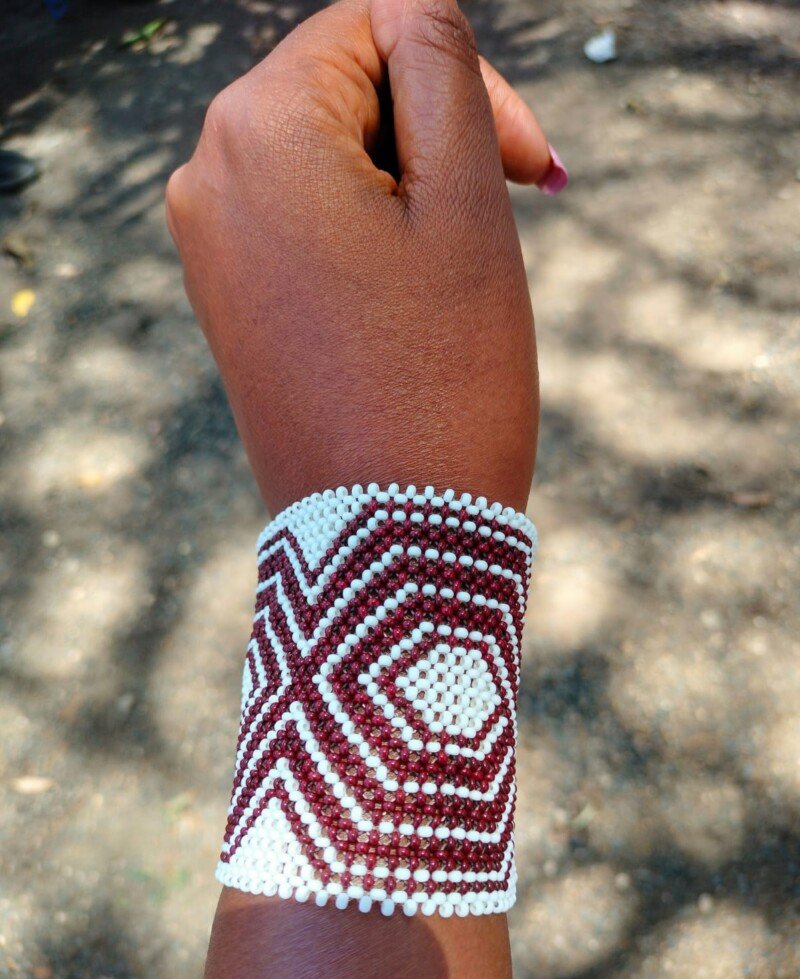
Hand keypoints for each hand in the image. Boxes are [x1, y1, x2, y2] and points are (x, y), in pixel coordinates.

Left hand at [166, 0, 563, 513]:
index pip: (377, 24)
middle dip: (437, 135)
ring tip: (451, 275)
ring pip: (329, 154)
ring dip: (409, 188)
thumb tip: (411, 8)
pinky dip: (366, 232)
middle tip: (505, 216)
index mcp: (258, 125)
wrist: (385, 540)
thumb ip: (443, 67)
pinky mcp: (226, 294)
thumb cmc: (441, 377)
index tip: (534, 173)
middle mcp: (207, 171)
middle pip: (346, 87)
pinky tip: (407, 295)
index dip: (472, 81)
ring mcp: (208, 239)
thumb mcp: (463, 200)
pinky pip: (303, 217)